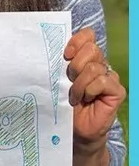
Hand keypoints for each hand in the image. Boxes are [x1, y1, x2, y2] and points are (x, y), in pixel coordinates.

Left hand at [65, 28, 125, 152]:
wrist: (74, 129)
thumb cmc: (63, 104)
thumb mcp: (58, 80)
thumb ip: (59, 64)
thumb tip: (50, 47)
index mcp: (84, 58)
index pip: (87, 36)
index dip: (77, 41)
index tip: (65, 54)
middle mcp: (99, 65)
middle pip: (91, 49)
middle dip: (75, 65)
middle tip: (68, 80)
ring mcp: (109, 77)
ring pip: (93, 68)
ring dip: (78, 84)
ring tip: (74, 96)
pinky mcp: (116, 90)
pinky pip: (102, 81)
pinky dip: (89, 90)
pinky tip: (86, 99)